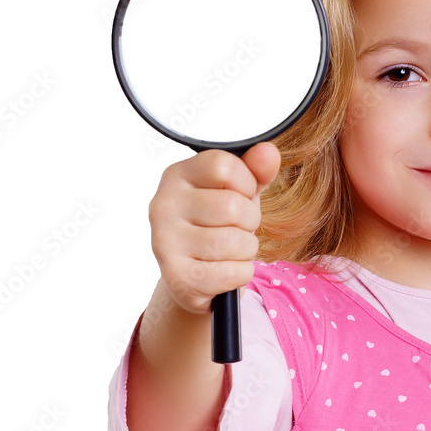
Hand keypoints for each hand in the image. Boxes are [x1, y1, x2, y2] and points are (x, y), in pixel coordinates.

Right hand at [148, 141, 281, 313]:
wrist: (195, 277)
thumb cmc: (218, 227)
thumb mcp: (240, 193)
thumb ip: (256, 171)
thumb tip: (268, 152)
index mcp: (177, 176)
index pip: (224, 166)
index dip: (246, 183)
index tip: (240, 195)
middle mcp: (163, 205)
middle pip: (233, 206)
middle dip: (250, 222)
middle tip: (237, 229)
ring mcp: (165, 242)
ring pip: (235, 242)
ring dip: (246, 250)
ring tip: (231, 251)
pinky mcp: (177, 278)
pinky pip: (233, 273)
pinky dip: (240, 274)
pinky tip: (224, 271)